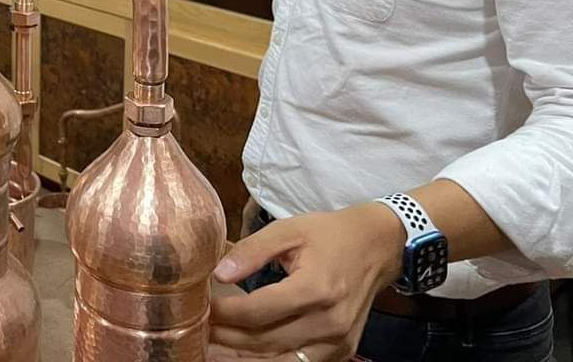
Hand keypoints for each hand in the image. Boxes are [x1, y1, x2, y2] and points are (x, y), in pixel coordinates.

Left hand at [207, 203, 404, 361]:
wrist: (377, 247)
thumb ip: (252, 251)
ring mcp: (338, 341)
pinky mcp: (342, 351)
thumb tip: (219, 273)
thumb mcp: (288, 230)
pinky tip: (246, 353)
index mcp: (316, 288)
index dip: (226, 313)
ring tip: (216, 348)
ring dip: (244, 357)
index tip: (204, 307)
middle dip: (228, 338)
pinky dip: (270, 361)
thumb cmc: (329, 234)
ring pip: (281, 361)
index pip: (259, 311)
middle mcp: (329, 322)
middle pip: (266, 341)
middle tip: (201, 329)